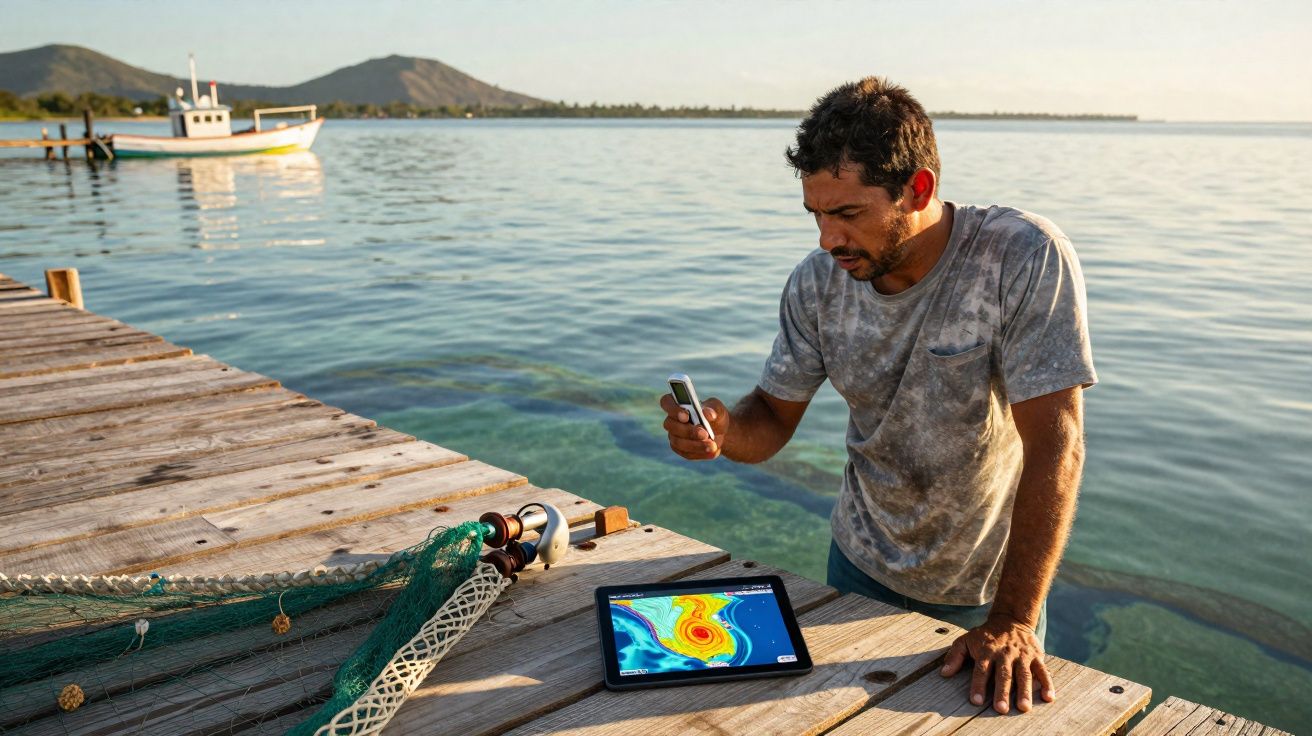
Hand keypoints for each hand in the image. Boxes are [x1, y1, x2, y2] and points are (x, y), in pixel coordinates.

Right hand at [660, 393, 729, 459]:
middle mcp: (672, 420)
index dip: (672, 409)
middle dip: (687, 431)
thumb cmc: (715, 415)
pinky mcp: (680, 450)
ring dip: (696, 445)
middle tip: (704, 434)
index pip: (666, 402)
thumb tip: (707, 413)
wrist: (721, 432)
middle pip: (670, 425)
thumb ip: (713, 409)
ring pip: (678, 442)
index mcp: (678, 404)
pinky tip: (712, 451)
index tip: (686, 416)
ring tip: (713, 445)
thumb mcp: (718, 409)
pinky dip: (700, 452)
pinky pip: (686, 453)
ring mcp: (674, 436)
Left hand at [939, 614, 1053, 713]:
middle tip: (1001, 709)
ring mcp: (1022, 655)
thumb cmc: (985, 635)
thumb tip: (943, 674)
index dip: (978, 685)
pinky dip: (1047, 684)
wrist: (1010, 618)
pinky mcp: (1036, 656)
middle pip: (1003, 674)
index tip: (976, 701)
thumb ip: (955, 656)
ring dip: (1024, 691)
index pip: (981, 670)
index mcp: (987, 651)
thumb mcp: (966, 640)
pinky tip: (1048, 697)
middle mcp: (1005, 654)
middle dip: (1002, 692)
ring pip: (1023, 674)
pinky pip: (1043, 671)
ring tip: (1023, 707)